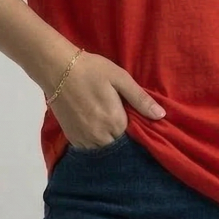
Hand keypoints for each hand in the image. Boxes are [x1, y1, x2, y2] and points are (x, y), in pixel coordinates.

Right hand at [44, 49, 166, 149]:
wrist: (57, 69)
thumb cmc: (92, 70)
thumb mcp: (120, 78)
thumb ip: (140, 99)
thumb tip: (161, 116)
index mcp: (115, 122)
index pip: (133, 136)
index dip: (134, 127)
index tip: (132, 117)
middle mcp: (100, 136)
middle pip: (118, 144)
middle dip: (121, 135)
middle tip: (118, 117)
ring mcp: (84, 139)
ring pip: (103, 149)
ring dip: (108, 140)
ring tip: (106, 123)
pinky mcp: (71, 138)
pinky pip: (88, 148)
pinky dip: (94, 141)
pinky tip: (94, 127)